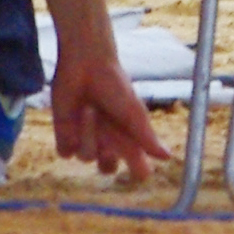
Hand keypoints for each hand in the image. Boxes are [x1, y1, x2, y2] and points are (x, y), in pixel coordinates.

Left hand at [51, 45, 169, 182]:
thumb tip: (168, 157)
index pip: (135, 166)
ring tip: (89, 109)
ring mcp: (85, 139)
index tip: (137, 166)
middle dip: (107, 158)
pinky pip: (66, 153)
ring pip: (86, 157)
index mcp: (127, 137)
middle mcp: (107, 141)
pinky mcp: (65, 135)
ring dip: (88, 134)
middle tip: (108, 139)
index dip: (136, 169)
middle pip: (107, 168)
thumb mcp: (134, 111)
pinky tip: (73, 119)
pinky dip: (70, 138)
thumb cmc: (115, 84)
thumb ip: (147, 137)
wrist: (86, 63)